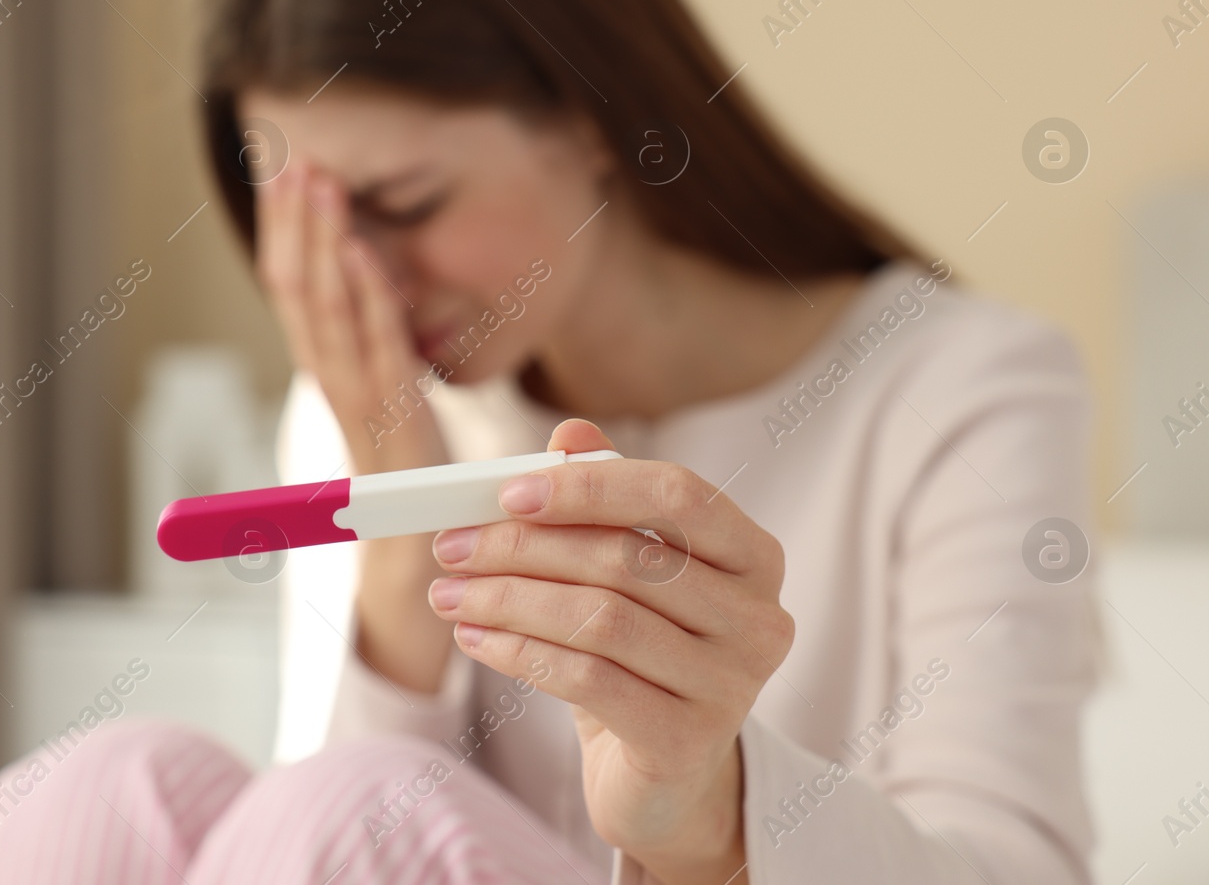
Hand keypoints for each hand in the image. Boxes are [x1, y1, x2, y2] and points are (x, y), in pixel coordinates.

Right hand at [253, 158, 449, 473]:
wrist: (414, 533)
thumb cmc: (402, 455)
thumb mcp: (379, 385)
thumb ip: (365, 333)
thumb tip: (358, 268)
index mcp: (321, 362)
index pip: (286, 282)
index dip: (279, 226)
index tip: (277, 168)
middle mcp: (328, 373)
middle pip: (295, 286)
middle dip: (292, 220)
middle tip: (290, 156)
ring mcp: (358, 391)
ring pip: (327, 307)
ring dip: (322, 241)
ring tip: (321, 182)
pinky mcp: (396, 410)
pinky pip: (377, 345)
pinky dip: (366, 296)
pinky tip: (361, 249)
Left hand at [427, 419, 790, 882]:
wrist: (664, 776)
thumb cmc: (642, 656)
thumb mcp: (626, 573)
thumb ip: (607, 498)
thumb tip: (569, 433)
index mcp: (753, 555)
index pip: (676, 494)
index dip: (588, 486)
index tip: (506, 493)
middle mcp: (758, 617)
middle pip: (626, 558)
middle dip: (523, 547)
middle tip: (452, 546)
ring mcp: (731, 684)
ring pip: (600, 618)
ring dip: (508, 600)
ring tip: (450, 595)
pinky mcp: (687, 740)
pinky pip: (587, 678)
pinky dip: (519, 653)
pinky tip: (476, 641)